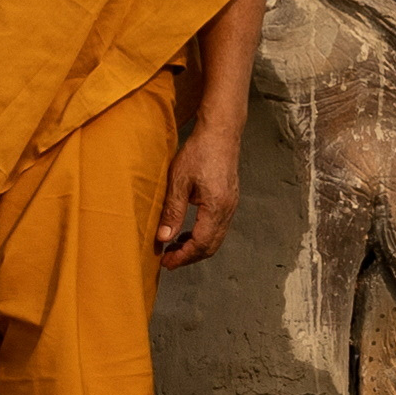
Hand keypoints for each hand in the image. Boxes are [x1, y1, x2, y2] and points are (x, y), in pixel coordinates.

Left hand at [154, 129, 241, 269]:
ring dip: (195, 247)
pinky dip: (202, 235)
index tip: (167, 262)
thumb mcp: (179, 181)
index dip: (183, 257)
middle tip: (169, 260)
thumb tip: (164, 238)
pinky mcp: (229, 201)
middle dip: (189, 257)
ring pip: (215, 239)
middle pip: (210, 246)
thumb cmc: (200, 151)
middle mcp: (228, 210)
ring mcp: (231, 206)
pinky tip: (187, 231)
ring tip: (174, 247)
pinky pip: (217, 227)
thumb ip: (172, 211)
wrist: (220, 132)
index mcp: (216, 207)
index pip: (201, 244)